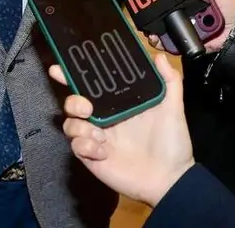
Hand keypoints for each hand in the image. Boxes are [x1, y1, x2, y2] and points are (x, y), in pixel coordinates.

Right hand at [50, 53, 193, 207]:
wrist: (170, 179)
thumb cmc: (172, 142)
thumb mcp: (173, 108)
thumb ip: (170, 81)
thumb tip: (158, 56)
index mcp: (118, 104)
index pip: (92, 85)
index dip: (74, 75)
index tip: (61, 68)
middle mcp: (103, 118)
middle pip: (73, 102)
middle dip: (72, 101)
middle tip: (86, 107)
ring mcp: (96, 138)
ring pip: (70, 124)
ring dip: (80, 126)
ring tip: (101, 136)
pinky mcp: (91, 157)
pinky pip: (76, 146)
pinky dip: (85, 146)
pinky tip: (103, 152)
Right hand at [143, 0, 234, 53]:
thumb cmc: (230, 5)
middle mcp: (183, 8)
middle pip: (163, 6)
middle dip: (152, 7)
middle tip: (143, 6)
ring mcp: (183, 23)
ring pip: (163, 23)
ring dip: (154, 25)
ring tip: (148, 25)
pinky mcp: (184, 38)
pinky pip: (170, 39)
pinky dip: (161, 40)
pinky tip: (156, 38)